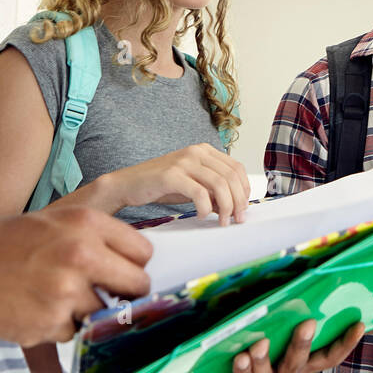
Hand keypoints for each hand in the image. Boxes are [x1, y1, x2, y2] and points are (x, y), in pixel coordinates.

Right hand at [0, 206, 151, 345]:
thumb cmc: (0, 243)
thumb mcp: (54, 222)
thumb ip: (95, 239)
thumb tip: (134, 265)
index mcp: (86, 223)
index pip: (143, 253)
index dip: (132, 265)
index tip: (119, 272)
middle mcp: (82, 255)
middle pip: (137, 285)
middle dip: (124, 294)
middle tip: (101, 294)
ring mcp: (66, 292)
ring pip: (106, 313)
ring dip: (87, 313)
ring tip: (54, 299)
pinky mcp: (49, 323)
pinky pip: (73, 333)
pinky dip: (59, 327)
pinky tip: (34, 311)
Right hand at [72, 143, 250, 224]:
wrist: (127, 185)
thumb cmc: (161, 186)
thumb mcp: (193, 185)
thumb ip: (213, 191)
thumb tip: (236, 206)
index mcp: (205, 150)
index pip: (237, 168)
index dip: (245, 190)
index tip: (243, 209)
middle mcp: (196, 151)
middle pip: (231, 176)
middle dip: (238, 201)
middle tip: (237, 220)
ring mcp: (184, 161)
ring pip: (219, 184)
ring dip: (226, 206)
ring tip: (222, 221)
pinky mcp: (171, 175)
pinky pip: (199, 192)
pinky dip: (205, 207)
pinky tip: (202, 216)